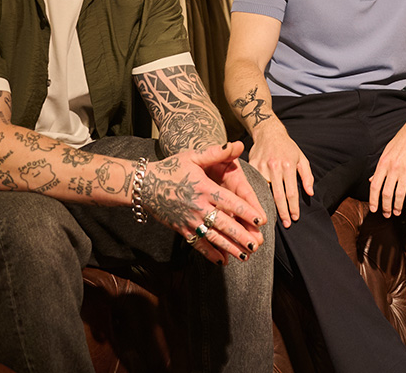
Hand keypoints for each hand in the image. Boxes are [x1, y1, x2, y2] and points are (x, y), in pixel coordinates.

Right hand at [142, 143, 265, 264]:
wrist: (144, 185)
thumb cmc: (172, 168)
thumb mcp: (193, 157)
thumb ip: (217, 152)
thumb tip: (239, 144)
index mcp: (204, 188)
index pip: (230, 202)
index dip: (246, 211)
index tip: (260, 220)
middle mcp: (198, 206)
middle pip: (224, 224)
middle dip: (241, 236)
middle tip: (257, 244)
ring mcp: (189, 220)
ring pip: (213, 237)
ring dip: (230, 248)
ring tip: (246, 256)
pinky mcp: (181, 229)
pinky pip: (198, 243)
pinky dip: (210, 254)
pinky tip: (223, 260)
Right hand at [249, 128, 313, 227]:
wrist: (268, 132)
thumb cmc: (287, 147)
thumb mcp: (301, 158)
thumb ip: (307, 176)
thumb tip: (310, 193)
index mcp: (288, 166)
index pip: (291, 192)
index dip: (293, 207)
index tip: (295, 218)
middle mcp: (274, 167)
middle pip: (278, 195)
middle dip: (282, 212)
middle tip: (286, 224)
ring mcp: (261, 166)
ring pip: (264, 191)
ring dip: (267, 205)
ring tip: (270, 218)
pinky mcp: (251, 166)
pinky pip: (254, 184)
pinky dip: (256, 194)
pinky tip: (258, 204)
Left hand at [369, 119, 405, 217]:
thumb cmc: (402, 140)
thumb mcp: (387, 151)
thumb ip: (379, 168)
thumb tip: (371, 180)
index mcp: (383, 162)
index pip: (374, 185)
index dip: (373, 200)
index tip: (374, 209)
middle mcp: (393, 167)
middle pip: (386, 193)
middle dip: (386, 206)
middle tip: (387, 214)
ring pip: (400, 194)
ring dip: (398, 206)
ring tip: (397, 212)